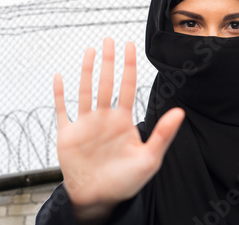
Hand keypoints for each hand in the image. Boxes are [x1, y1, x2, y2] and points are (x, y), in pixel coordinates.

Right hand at [53, 38, 183, 218]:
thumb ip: (163, 134)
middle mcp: (104, 117)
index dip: (129, 66)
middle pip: (106, 83)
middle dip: (108, 61)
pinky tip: (59, 77)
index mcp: (123, 120)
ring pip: (85, 90)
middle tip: (109, 40)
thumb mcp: (149, 158)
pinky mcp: (68, 134)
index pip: (128, 86)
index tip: (130, 46)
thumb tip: (179, 112)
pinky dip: (59, 94)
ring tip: (90, 50)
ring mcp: (85, 124)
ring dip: (86, 71)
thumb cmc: (126, 180)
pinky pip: (62, 110)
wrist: (99, 198)